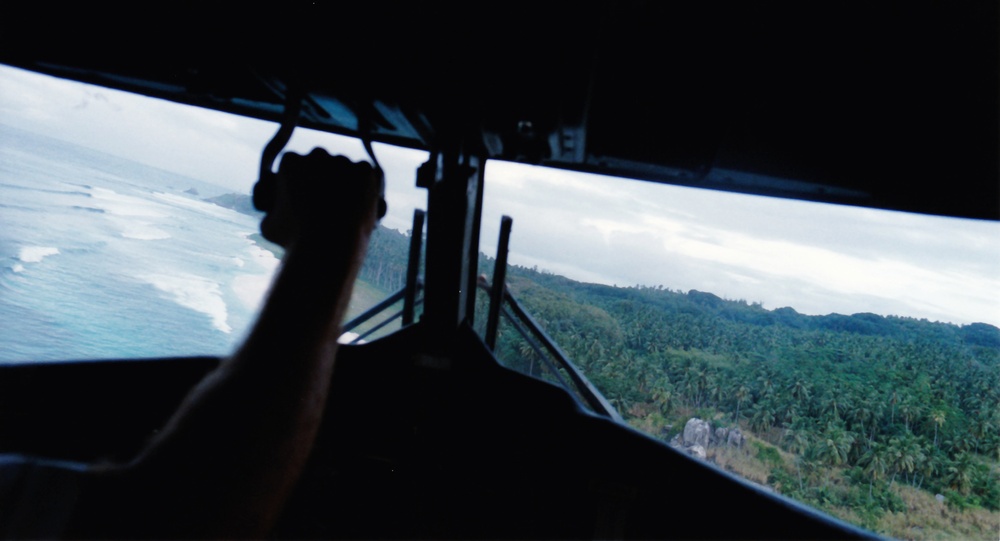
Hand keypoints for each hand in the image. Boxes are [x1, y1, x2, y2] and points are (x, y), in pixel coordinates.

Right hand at [259, 148, 383, 247]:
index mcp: (291, 161)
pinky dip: (366, 185)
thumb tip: (273, 212)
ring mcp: (343, 161)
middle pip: (319, 161)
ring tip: (344, 207)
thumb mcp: (269, 227)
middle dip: (321, 176)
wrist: (330, 246)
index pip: (294, 163)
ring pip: (344, 167)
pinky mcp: (365, 171)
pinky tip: (361, 202)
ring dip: (344, 181)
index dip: (299, 179)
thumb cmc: (295, 240)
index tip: (304, 194)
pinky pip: (366, 173)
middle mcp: (317, 155)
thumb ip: (271, 212)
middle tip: (325, 200)